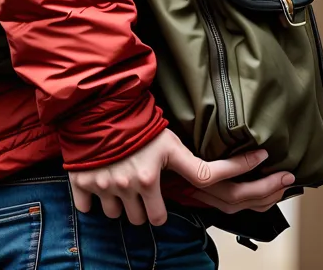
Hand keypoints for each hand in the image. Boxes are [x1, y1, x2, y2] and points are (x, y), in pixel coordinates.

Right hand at [68, 128, 294, 225]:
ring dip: (116, 202)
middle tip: (137, 187)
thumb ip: (197, 168)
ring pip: (113, 214)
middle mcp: (123, 188)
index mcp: (147, 182)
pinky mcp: (80, 181)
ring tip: (118, 180)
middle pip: (136, 219)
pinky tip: (97, 182)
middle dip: (138, 207)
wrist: (100, 103)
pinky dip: (90, 200)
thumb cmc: (140, 122)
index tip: (158, 206)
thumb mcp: (172, 143)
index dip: (160, 214)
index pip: (158, 218)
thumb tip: (243, 168)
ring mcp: (100, 186)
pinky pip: (85, 208)